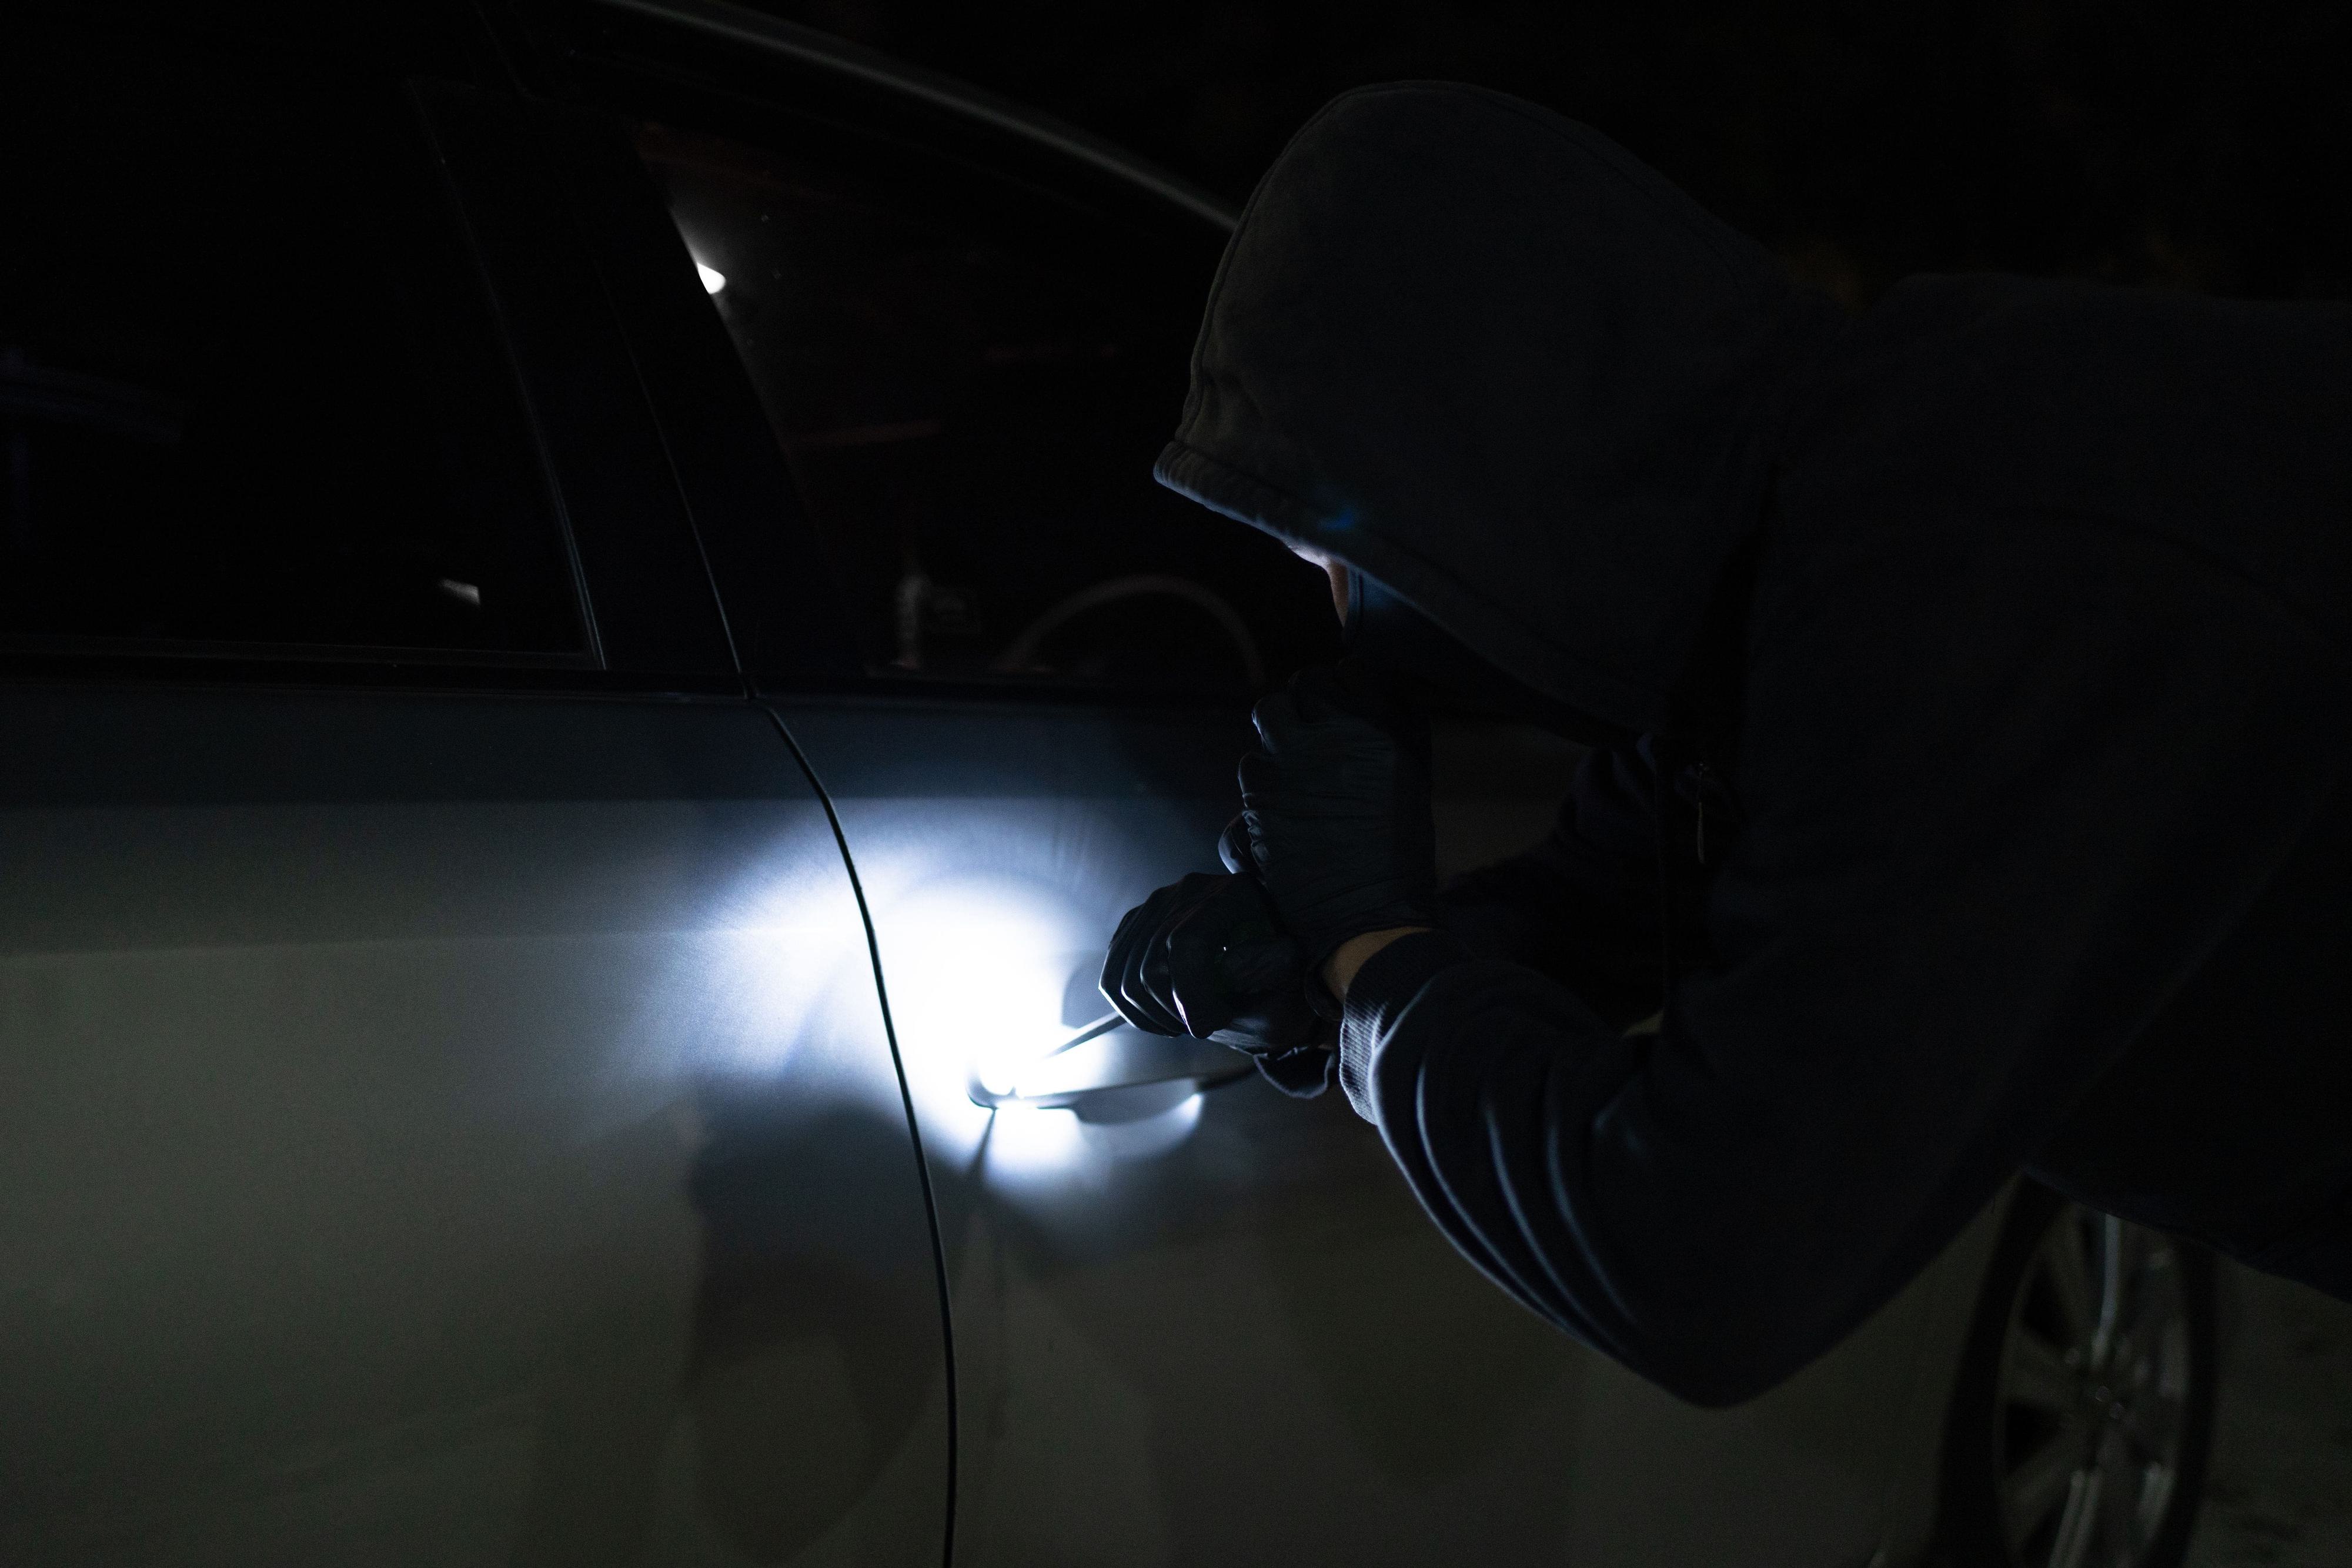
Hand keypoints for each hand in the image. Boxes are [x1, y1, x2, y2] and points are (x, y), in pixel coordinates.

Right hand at [1100, 872, 1322, 1053]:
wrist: (1269, 945)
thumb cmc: (1281, 964)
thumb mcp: (1288, 969)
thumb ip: (1262, 973)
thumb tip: (1222, 982)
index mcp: (1231, 894)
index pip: (1185, 943)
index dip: (1189, 994)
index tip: (1207, 1026)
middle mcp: (1188, 890)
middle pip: (1151, 965)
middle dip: (1175, 1010)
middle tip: (1205, 1026)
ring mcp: (1157, 904)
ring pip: (1126, 975)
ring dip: (1153, 1014)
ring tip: (1186, 1023)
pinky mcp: (1137, 922)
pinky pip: (1114, 972)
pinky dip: (1132, 1006)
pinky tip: (1163, 1017)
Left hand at [1236, 660, 1438, 970]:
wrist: (1368, 917)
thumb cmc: (1400, 857)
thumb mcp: (1411, 783)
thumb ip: (1391, 734)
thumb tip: (1373, 699)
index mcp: (1376, 733)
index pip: (1346, 672)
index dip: (1338, 687)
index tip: (1337, 704)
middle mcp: (1327, 742)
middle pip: (1295, 691)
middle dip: (1298, 709)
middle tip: (1307, 735)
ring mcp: (1287, 769)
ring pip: (1266, 725)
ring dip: (1278, 745)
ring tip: (1294, 775)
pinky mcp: (1257, 801)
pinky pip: (1251, 770)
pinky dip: (1261, 785)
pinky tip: (1278, 808)